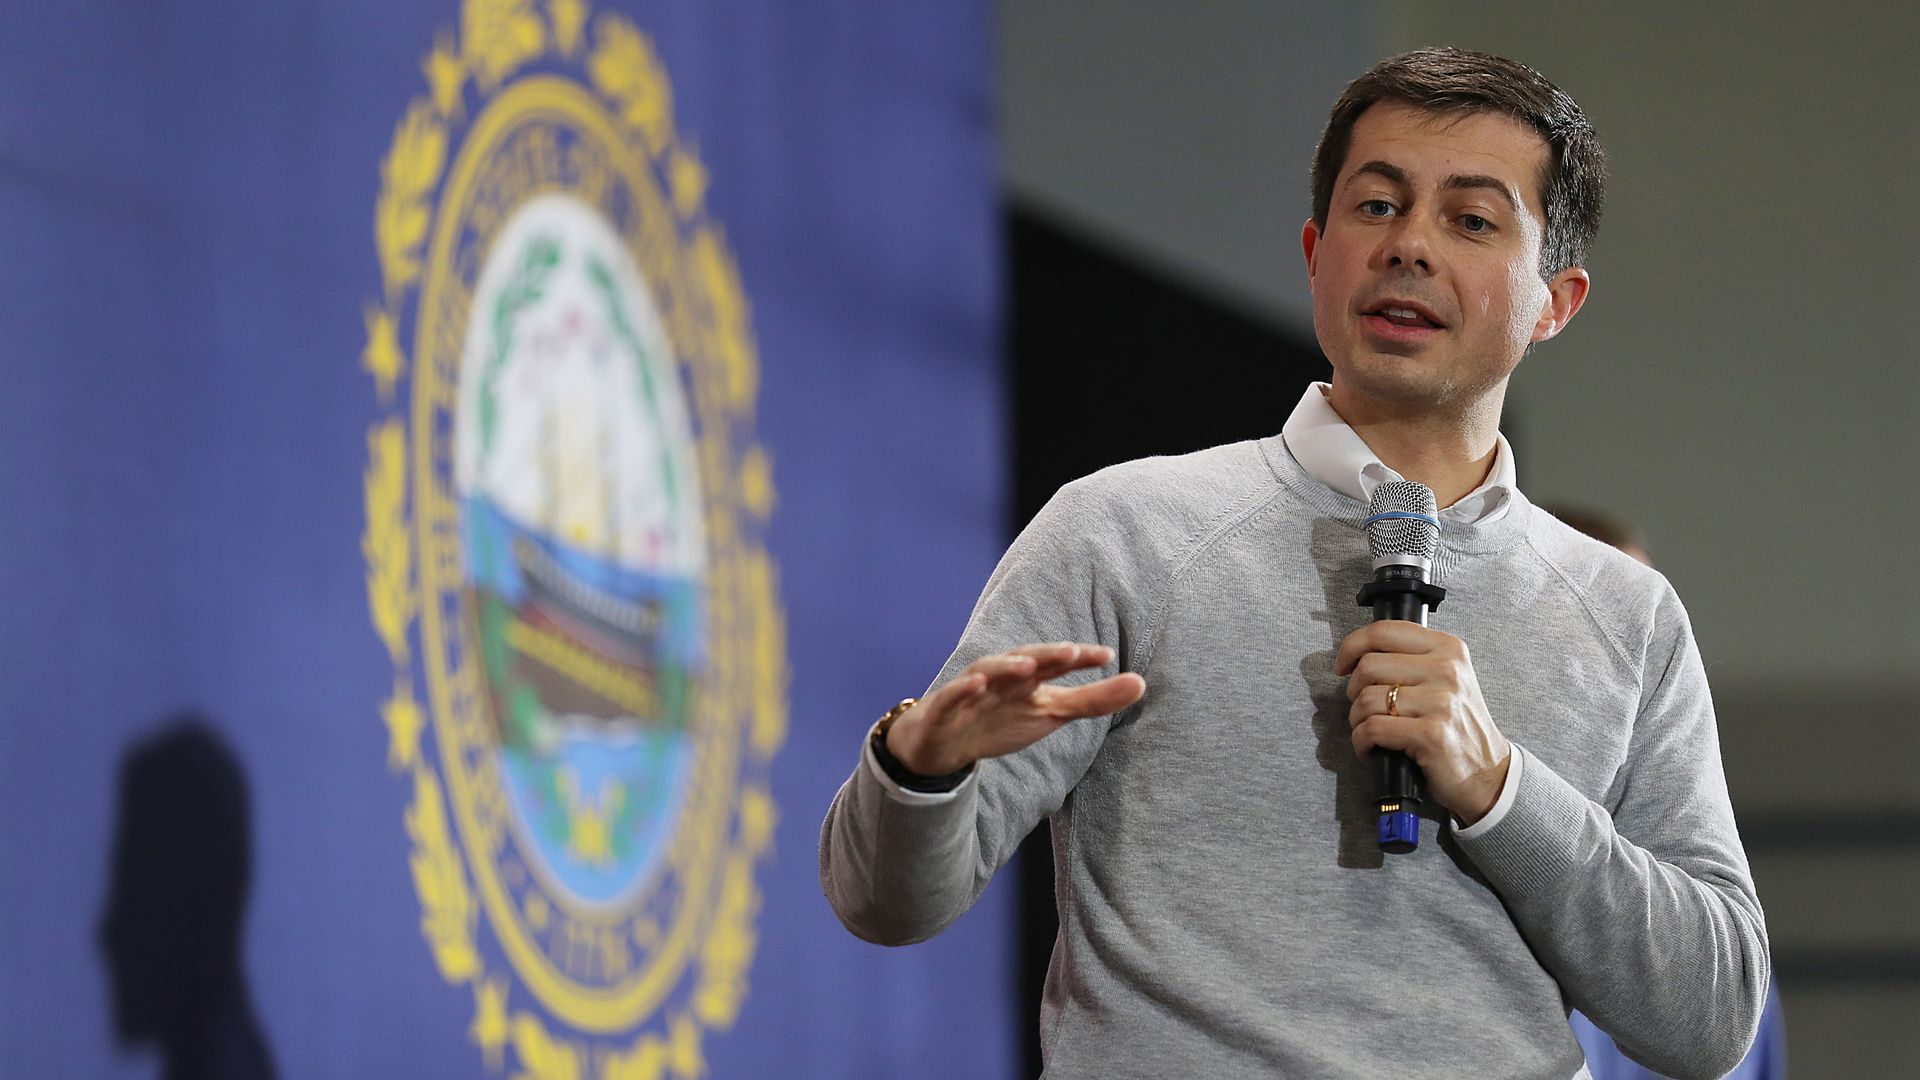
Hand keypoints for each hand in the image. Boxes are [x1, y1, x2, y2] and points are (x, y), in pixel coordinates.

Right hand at [886, 643, 1145, 775]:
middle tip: (1071, 652)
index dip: (1079, 659)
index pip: (1057, 663)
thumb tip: (1141, 682)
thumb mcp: (1052, 712)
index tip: (1106, 657)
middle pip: (1024, 660)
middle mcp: (1001, 676)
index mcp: (1028, 676)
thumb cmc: (1002, 719)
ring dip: (1007, 666)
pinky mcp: (944, 708)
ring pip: (988, 671)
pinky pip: (952, 696)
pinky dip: (963, 689)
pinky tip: (976, 685)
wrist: (945, 744)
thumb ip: (1094, 699)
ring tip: (1028, 665)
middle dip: (1046, 655)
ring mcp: (971, 689)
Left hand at [1334, 621, 1510, 825]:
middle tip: (1364, 709)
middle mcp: (1447, 669)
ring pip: (1367, 699)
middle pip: (1368, 666)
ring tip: (1370, 731)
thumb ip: (1410, 659)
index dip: (1352, 647)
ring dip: (1357, 720)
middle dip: (1354, 691)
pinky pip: (1373, 729)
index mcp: (1447, 648)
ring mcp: (1441, 702)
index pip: (1384, 631)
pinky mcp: (1432, 734)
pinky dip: (1361, 742)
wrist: (1488, 772)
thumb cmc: (1457, 725)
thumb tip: (1358, 655)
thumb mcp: (1445, 678)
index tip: (1343, 666)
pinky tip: (1370, 749)